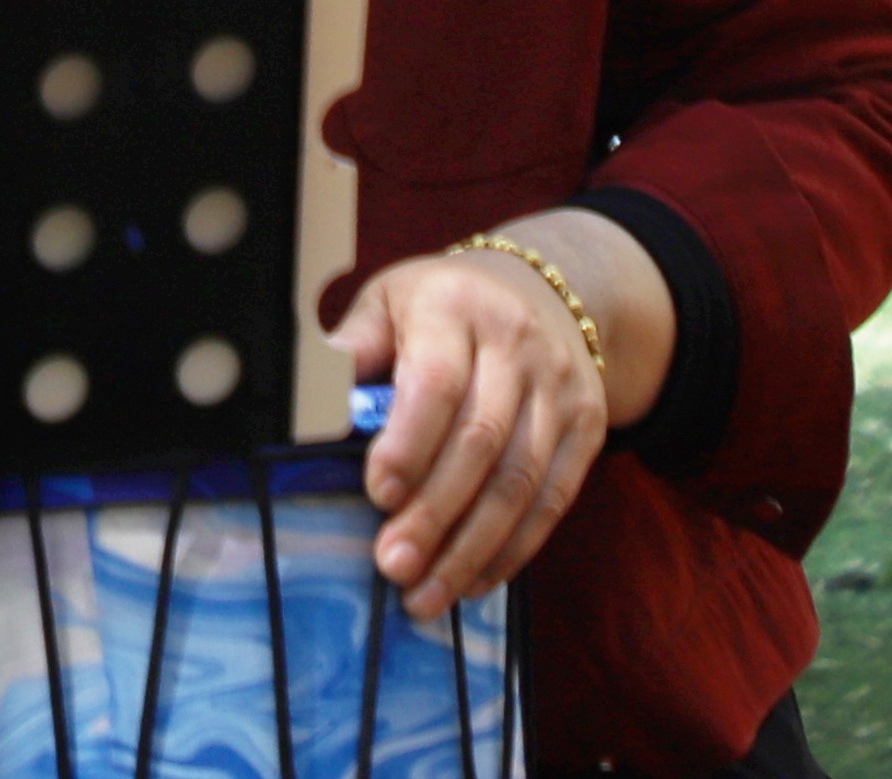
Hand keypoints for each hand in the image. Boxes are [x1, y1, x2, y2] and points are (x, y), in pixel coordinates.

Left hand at [337, 242, 610, 621]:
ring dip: (472, 547)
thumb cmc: (441, 310)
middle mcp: (517, 344)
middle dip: (435, 513)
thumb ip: (352, 349)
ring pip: (521, 481)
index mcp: (455, 306)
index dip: (409, 444)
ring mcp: (560, 388)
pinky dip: (514, 549)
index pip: (437, 382)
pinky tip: (474, 581)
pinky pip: (554, 500)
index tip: (378, 494)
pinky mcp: (588, 428)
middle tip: (393, 566)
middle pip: (481, 441)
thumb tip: (303, 402)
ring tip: (426, 594)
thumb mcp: (390, 303)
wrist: (543, 296)